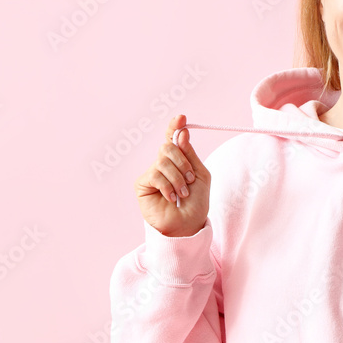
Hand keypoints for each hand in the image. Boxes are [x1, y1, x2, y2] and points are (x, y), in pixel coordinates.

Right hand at [134, 114, 210, 237]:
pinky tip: (171, 198)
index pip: (173, 138)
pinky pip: (155, 175)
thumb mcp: (200, 175)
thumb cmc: (196, 202)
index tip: (181, 118)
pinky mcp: (142, 185)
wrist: (188, 224)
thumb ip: (190, 154)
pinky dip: (167, 187)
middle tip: (190, 180)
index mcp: (178, 160)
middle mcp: (163, 164)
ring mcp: (152, 173)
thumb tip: (181, 133)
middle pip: (168, 147)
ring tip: (182, 193)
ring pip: (162, 162)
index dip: (174, 127)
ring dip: (177, 179)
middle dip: (183, 163)